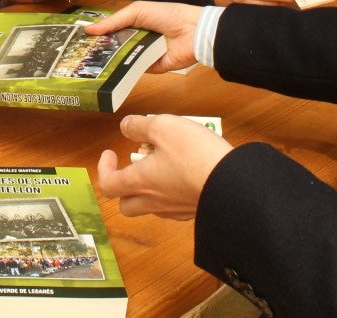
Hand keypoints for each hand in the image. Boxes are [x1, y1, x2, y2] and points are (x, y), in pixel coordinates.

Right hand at [85, 0, 200, 71]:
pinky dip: (124, 70)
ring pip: (122, 60)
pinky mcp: (150, 68)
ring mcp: (143, 55)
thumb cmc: (167, 15)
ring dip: (108, 61)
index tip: (78, 40)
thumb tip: (89, 30)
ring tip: (86, 65)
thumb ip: (114, 21)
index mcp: (134, 25)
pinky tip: (107, 72)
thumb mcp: (137, 11)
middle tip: (78, 56)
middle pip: (114, 47)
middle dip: (99, 50)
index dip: (97, 35)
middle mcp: (137, 40)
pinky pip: (134, 70)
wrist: (193, 31)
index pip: (112, 31)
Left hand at [97, 114, 232, 219]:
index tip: (110, 154)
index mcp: (140, 181)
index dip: (103, 169)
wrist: (232, 184)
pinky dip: (170, 193)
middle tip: (134, 166)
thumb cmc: (195, 155)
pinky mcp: (192, 211)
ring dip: (148, 189)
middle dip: (124, 186)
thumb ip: (140, 126)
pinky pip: (173, 207)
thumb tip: (126, 127)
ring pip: (150, 207)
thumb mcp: (163, 127)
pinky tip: (183, 175)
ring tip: (162, 165)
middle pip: (126, 205)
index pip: (107, 185)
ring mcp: (174, 210)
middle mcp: (154, 201)